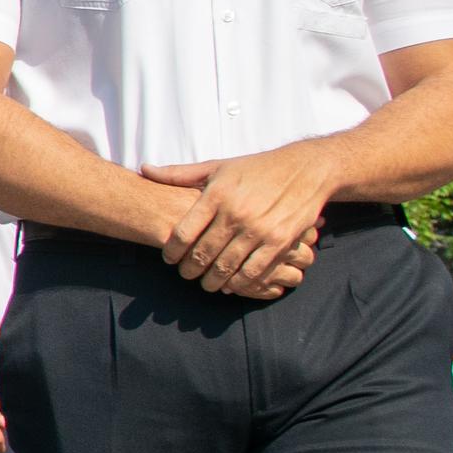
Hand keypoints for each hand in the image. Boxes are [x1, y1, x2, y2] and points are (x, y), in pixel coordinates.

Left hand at [145, 146, 337, 299]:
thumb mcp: (218, 167)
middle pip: (202, 254)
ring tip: (206, 284)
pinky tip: (232, 285)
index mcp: (217, 195)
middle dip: (190, 270)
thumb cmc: (257, 168)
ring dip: (212, 281)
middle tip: (185, 275)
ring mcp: (259, 230)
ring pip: (226, 267)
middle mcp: (236, 214)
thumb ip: (180, 174)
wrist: (307, 170)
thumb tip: (144, 169)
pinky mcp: (280, 242)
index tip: (168, 258)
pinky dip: (240, 283)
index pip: (183, 232)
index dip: (171, 251)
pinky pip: (254, 271)